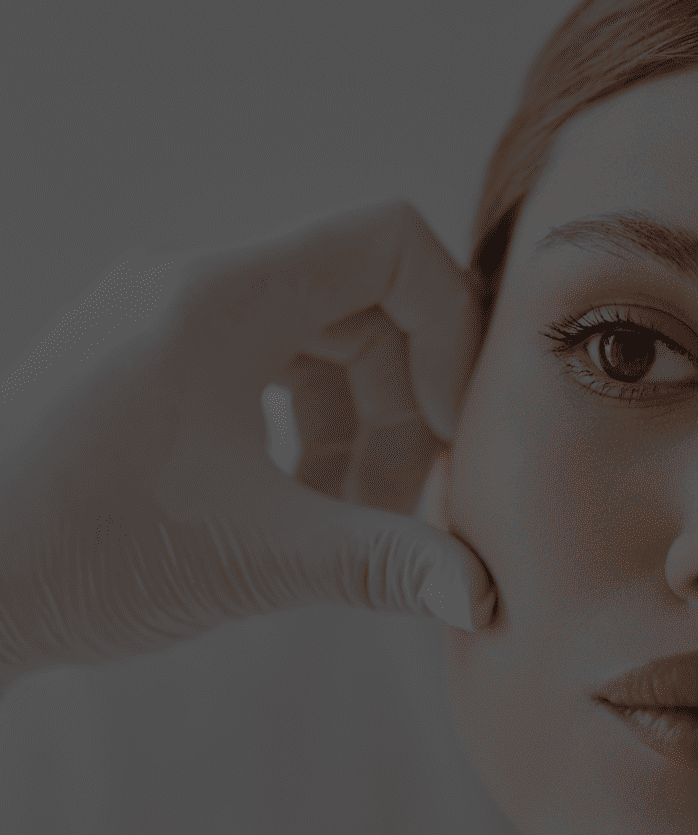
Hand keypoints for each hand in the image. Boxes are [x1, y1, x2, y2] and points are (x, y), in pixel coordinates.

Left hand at [0, 198, 496, 687]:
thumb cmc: (77, 555)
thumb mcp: (254, 559)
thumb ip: (382, 563)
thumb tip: (481, 592)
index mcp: (220, 297)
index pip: (387, 242)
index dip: (448, 330)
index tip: (447, 433)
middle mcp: (188, 285)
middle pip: (359, 303)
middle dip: (400, 409)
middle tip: (395, 510)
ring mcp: (159, 320)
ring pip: (312, 342)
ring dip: (353, 432)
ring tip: (337, 525)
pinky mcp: (142, 363)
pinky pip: (258, 368)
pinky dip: (299, 434)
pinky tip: (288, 510)